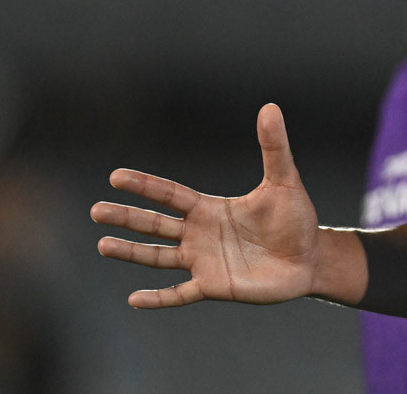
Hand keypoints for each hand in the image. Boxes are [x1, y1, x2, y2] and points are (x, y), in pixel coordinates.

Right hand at [91, 104, 321, 307]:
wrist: (311, 258)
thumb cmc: (295, 218)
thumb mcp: (284, 180)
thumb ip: (274, 147)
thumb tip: (270, 107)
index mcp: (210, 209)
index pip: (170, 195)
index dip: (144, 186)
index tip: (115, 177)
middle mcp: (200, 234)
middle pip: (155, 224)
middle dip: (126, 217)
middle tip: (95, 210)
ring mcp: (204, 261)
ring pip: (158, 257)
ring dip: (131, 252)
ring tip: (103, 244)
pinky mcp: (214, 286)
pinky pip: (179, 294)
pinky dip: (157, 298)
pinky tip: (134, 298)